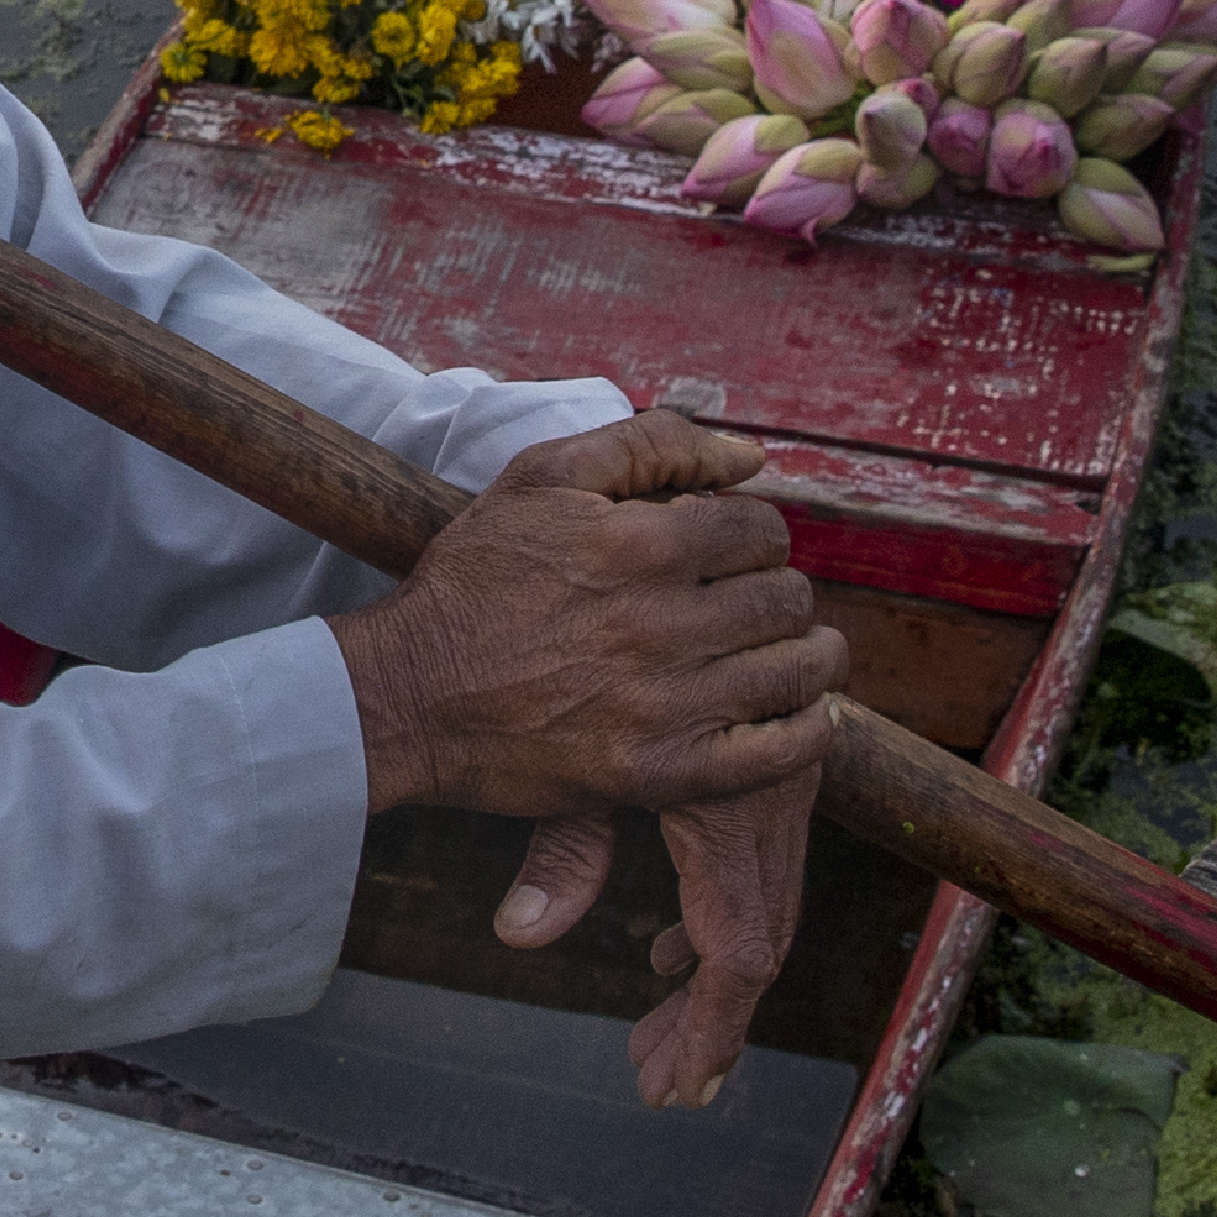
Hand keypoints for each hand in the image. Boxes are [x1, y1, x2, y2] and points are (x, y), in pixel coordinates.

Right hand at [329, 410, 842, 1109]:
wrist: (408, 694)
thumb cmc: (473, 581)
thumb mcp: (540, 478)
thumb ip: (649, 444)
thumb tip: (749, 455)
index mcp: (642, 544)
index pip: (761, 528)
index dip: (752, 536)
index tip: (728, 555)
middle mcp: (662, 624)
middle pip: (785, 597)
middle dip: (775, 592)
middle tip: (747, 605)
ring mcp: (664, 705)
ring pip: (798, 669)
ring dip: (807, 655)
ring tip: (788, 652)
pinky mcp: (659, 772)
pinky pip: (780, 752)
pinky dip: (808, 730)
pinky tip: (795, 712)